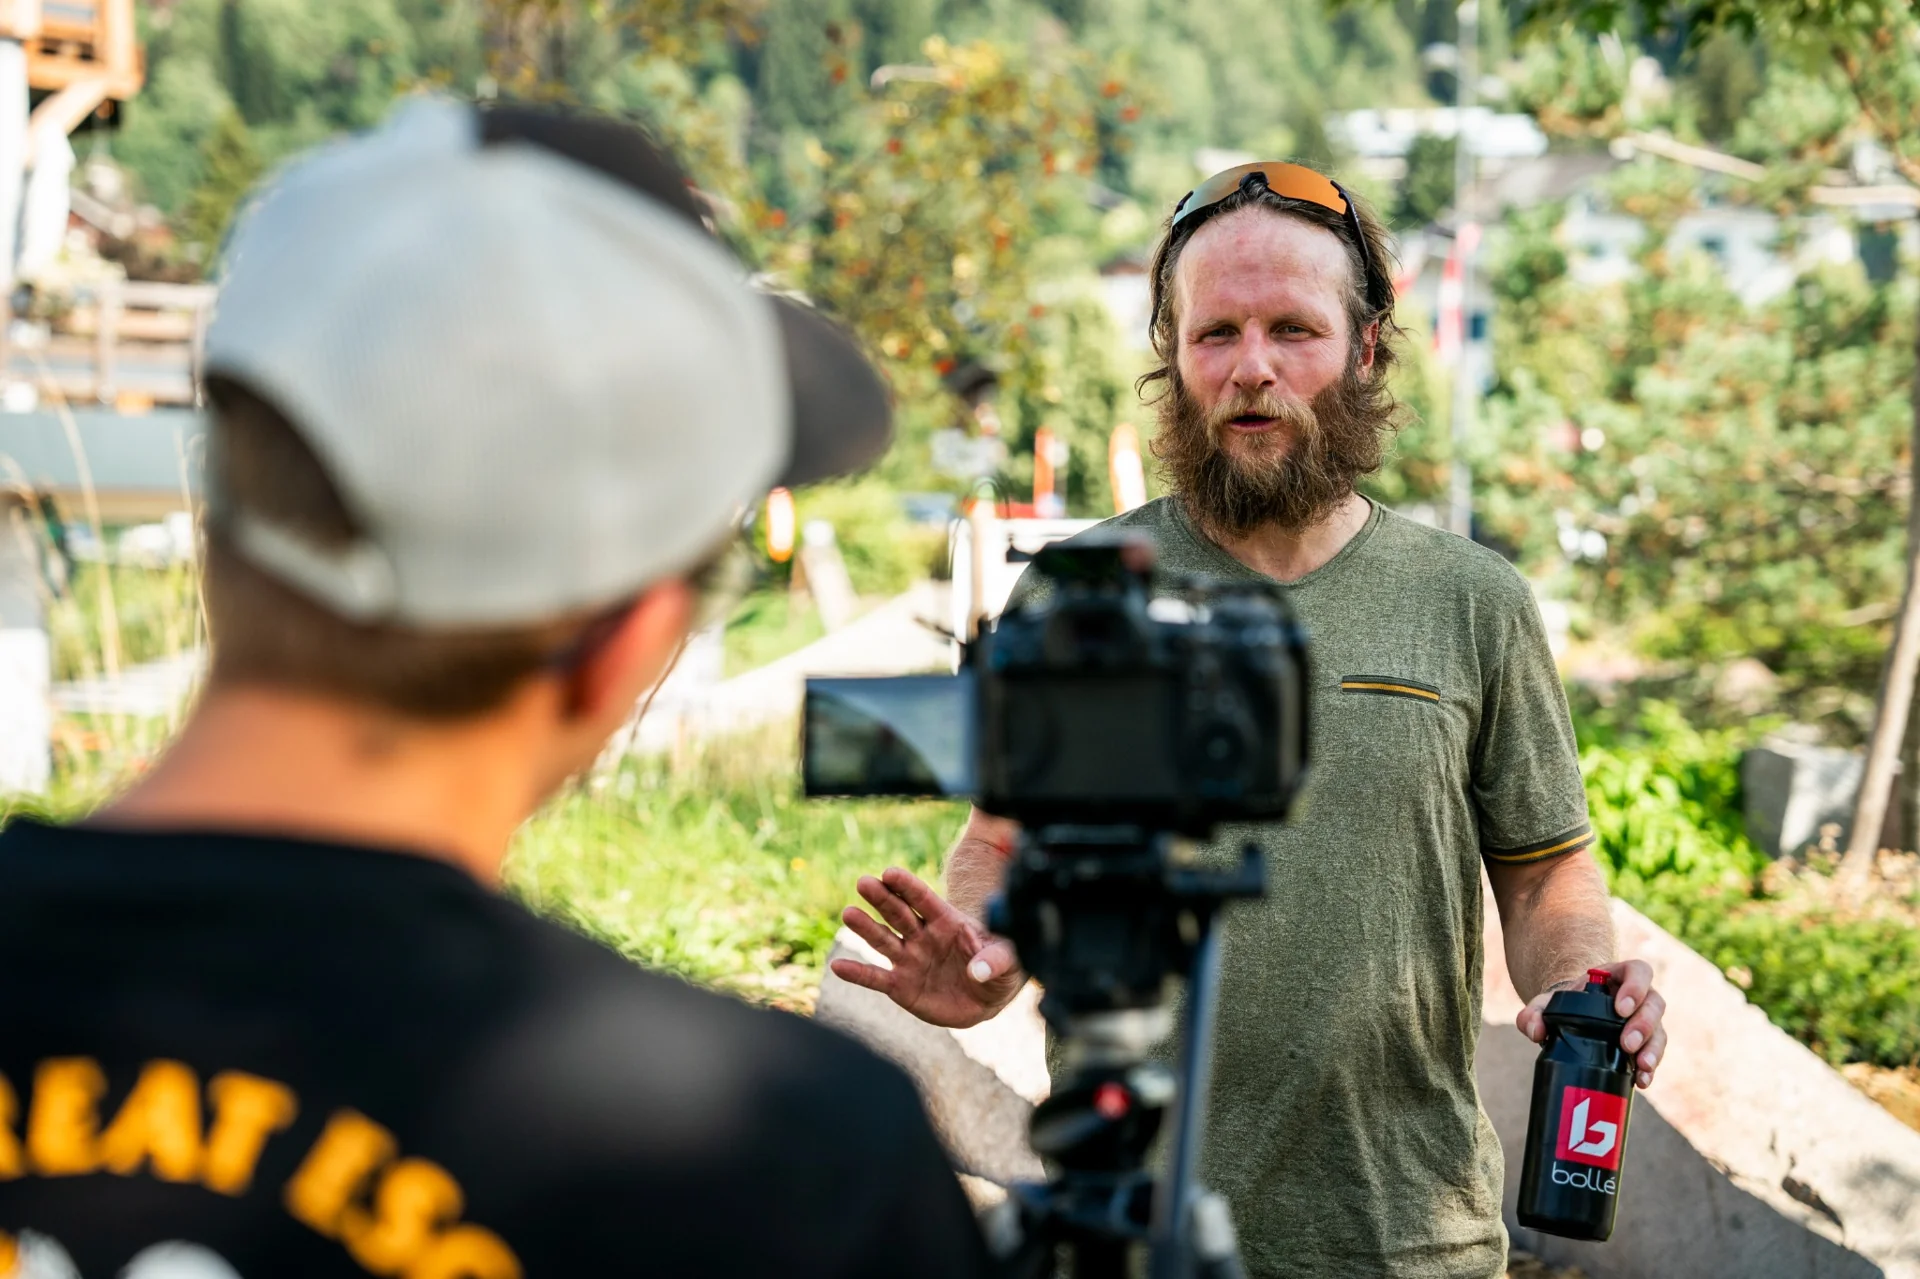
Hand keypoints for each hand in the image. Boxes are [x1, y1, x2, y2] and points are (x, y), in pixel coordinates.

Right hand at [829, 867, 1025, 1028]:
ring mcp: (909, 959)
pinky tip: (837, 967)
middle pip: (898, 913)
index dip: (908, 886)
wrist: (987, 998)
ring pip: (883, 940)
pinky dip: (857, 974)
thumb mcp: (1008, 962)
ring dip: (865, 928)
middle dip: (882, 898)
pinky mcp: (900, 985)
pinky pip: (876, 978)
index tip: (890, 872)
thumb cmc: (999, 968)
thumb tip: (979, 970)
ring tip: (849, 914)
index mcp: (947, 921)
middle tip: (864, 882)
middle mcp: (922, 936)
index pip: (924, 899)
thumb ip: (996, 961)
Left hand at [1516, 959, 1666, 1089]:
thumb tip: (1536, 1032)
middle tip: (1627, 1044)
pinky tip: (1641, 1081)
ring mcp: (1646, 1020)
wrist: (1573, 1018)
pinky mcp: (1647, 1044)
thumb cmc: (1565, 1004)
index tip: (1620, 1009)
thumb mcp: (1545, 1003)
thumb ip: (1533, 1013)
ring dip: (1653, 1049)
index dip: (1635, 987)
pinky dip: (1649, 1068)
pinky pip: (1655, 1054)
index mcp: (1619, 975)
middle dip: (1644, 1025)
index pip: (1638, 972)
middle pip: (1654, 1004)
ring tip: (1641, 1066)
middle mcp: (1640, 996)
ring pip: (1660, 1031)